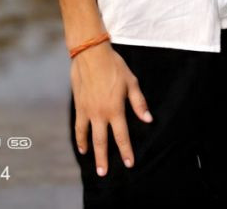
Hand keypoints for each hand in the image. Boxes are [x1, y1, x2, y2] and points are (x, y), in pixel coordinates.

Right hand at [71, 42, 152, 176]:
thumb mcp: (131, 82)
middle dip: (104, 159)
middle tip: (104, 173)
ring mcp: (88, 111)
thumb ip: (138, 102)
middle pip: (102, 141)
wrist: (90, 54)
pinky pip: (78, 127)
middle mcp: (101, 113)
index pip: (122, 135)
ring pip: (88, 137)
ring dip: (91, 152)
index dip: (126, 151)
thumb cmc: (114, 65)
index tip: (129, 163)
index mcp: (115, 108)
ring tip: (93, 164)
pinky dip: (80, 138)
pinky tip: (81, 145)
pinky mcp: (79, 106)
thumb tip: (148, 119)